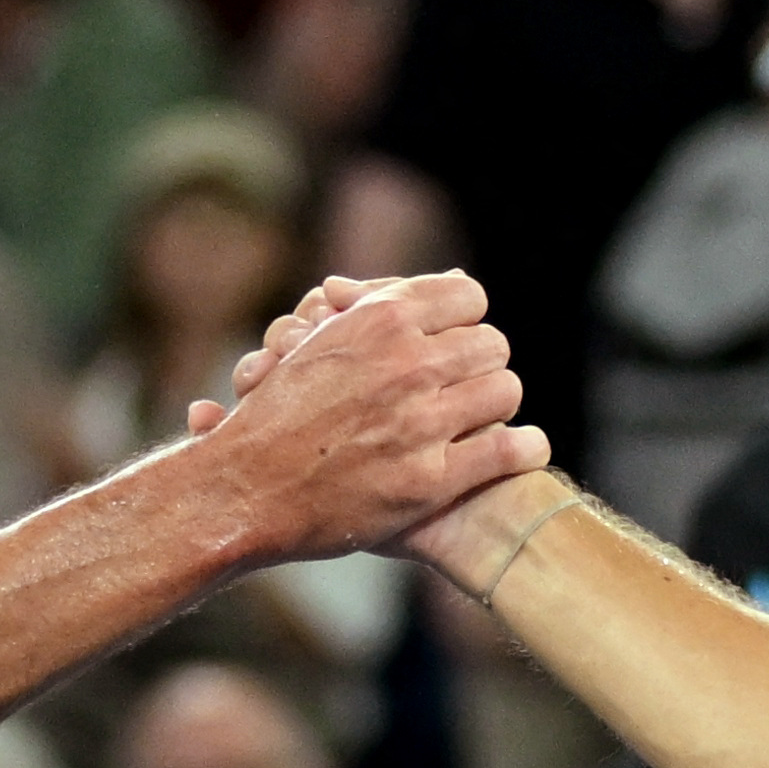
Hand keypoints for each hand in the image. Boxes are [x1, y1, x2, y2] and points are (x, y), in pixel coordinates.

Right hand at [187, 268, 544, 563]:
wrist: (243, 489)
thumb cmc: (275, 416)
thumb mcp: (319, 340)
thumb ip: (380, 308)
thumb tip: (452, 278)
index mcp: (378, 320)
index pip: (467, 296)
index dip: (465, 319)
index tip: (457, 340)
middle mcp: (405, 364)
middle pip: (492, 343)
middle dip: (483, 362)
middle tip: (471, 382)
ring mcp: (420, 422)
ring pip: (504, 390)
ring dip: (498, 403)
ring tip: (487, 416)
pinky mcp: (431, 480)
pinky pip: (506, 450)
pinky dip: (525, 448)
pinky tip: (525, 448)